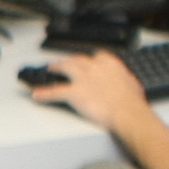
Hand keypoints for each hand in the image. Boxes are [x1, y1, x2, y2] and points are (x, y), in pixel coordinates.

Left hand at [29, 48, 149, 126]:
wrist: (127, 112)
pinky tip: (37, 95)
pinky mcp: (74, 93)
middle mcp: (94, 68)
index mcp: (110, 64)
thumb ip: (124, 81)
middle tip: (65, 63)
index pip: (97, 56)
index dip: (90, 59)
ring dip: (56, 67)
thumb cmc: (132, 102)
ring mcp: (82, 79)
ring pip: (64, 68)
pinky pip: (55, 92)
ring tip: (50, 69)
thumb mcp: (132, 86)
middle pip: (78, 59)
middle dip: (70, 60)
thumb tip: (125, 85)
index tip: (88, 61)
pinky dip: (44, 93)